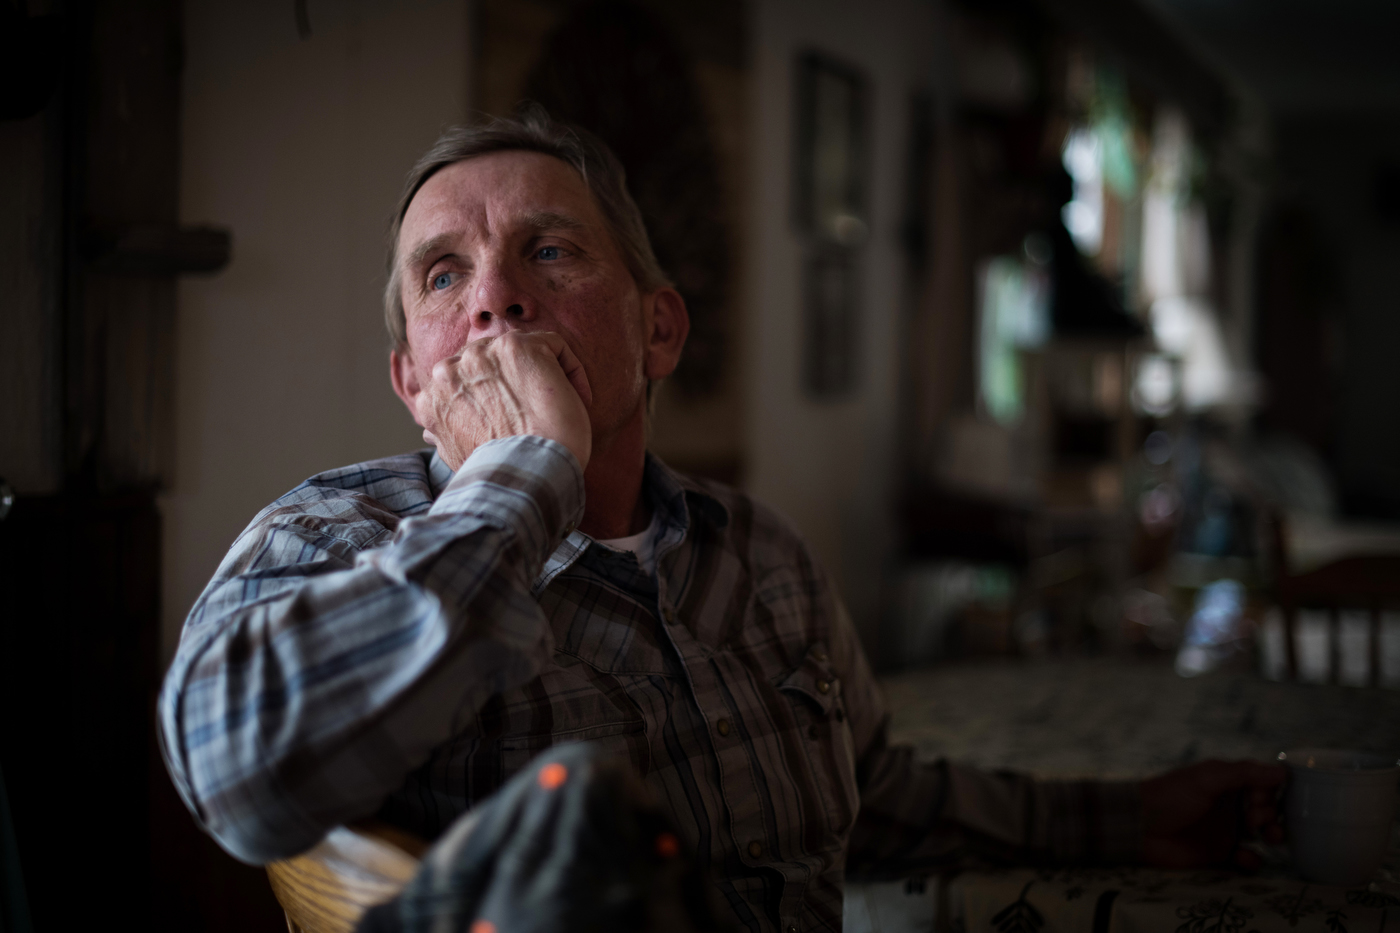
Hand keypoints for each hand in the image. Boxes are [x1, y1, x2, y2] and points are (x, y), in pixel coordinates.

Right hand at [415, 331, 592, 471]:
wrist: (527, 476)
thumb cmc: (500, 471)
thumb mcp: (456, 454)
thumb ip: (444, 432)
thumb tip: (431, 432)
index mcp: (433, 396)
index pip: (464, 379)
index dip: (494, 395)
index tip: (515, 417)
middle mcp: (450, 369)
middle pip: (489, 359)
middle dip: (515, 381)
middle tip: (537, 411)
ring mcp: (483, 355)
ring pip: (521, 349)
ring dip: (542, 373)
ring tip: (557, 407)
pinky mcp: (520, 347)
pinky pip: (554, 345)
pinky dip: (570, 370)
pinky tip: (576, 398)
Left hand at [1141, 760, 1285, 868]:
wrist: (1139, 828)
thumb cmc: (1170, 796)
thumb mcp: (1206, 778)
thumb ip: (1244, 773)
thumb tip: (1283, 771)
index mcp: (1227, 782)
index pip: (1263, 784)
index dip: (1271, 791)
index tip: (1262, 798)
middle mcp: (1230, 805)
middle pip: (1268, 809)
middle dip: (1272, 814)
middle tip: (1256, 821)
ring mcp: (1226, 830)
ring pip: (1263, 835)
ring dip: (1273, 836)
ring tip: (1267, 838)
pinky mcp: (1219, 854)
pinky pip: (1248, 859)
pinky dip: (1253, 861)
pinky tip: (1243, 857)